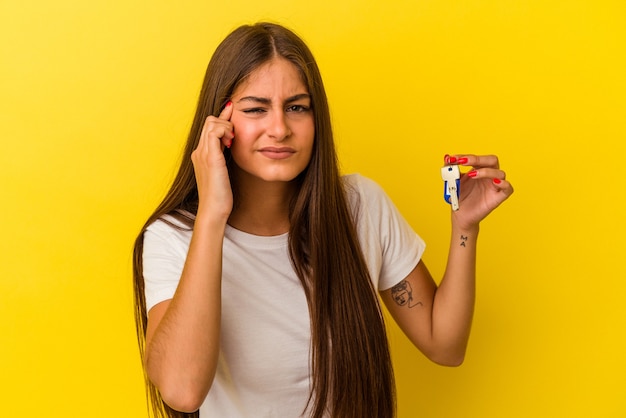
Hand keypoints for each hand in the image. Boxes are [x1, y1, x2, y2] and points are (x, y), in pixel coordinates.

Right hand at [191, 102, 235, 221]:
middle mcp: (199, 151)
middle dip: (226, 120)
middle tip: (235, 134)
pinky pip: (215, 130)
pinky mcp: (210, 157)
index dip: (223, 120)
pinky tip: (232, 142)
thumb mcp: (222, 172)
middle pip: (209, 121)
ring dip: (226, 126)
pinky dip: (225, 130)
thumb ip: (224, 158)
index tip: (234, 115)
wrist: (213, 210)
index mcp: (201, 154)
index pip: (209, 127)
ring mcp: (202, 153)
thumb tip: (233, 146)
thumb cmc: (220, 196)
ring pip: (211, 122)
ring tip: (233, 141)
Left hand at [445, 154, 513, 229]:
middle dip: (477, 159)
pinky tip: (494, 182)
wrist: (460, 215)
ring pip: (500, 173)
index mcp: (479, 169)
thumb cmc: (459, 197)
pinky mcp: (498, 197)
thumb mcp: (453, 181)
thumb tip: (446, 157)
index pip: (477, 158)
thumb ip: (450, 170)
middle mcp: (489, 176)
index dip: (465, 156)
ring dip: (486, 171)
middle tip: (463, 161)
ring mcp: (495, 186)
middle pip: (492, 160)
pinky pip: (508, 188)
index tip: (452, 159)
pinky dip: (504, 184)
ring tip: (472, 174)